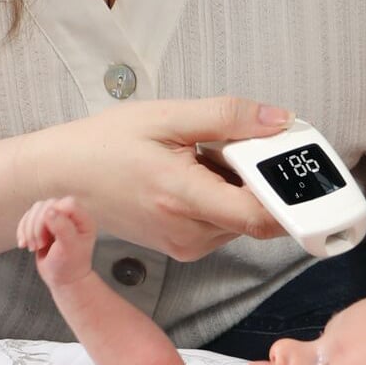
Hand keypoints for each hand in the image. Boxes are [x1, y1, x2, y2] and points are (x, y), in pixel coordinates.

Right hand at [17, 196, 98, 289]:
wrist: (62, 278)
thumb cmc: (70, 265)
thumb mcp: (69, 248)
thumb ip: (62, 228)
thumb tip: (49, 211)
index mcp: (83, 220)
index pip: (68, 203)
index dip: (55, 214)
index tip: (49, 234)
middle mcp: (70, 216)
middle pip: (48, 205)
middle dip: (38, 226)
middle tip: (39, 245)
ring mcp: (55, 218)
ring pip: (36, 209)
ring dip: (29, 229)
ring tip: (33, 247)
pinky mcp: (42, 224)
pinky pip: (27, 217)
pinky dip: (22, 230)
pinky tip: (23, 244)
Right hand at [46, 97, 293, 261]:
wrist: (62, 175)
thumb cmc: (105, 144)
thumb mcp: (167, 117)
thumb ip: (228, 117)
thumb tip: (279, 120)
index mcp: (183, 197)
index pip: (261, 215)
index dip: (291, 195)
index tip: (303, 168)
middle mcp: (188, 232)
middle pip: (257, 215)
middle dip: (262, 178)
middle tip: (240, 141)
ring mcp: (185, 244)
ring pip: (242, 220)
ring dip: (240, 187)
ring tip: (204, 155)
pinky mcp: (182, 247)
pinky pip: (222, 224)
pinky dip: (223, 198)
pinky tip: (195, 173)